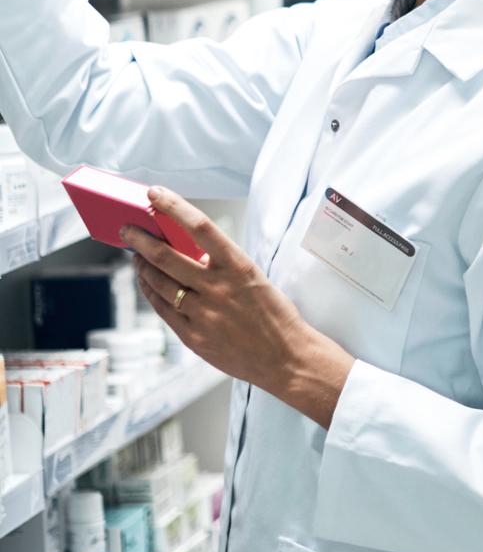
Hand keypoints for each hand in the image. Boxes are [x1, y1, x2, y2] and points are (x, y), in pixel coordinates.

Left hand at [124, 187, 354, 428]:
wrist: (285, 357)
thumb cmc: (274, 314)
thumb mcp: (254, 279)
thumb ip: (222, 265)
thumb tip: (191, 252)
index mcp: (239, 267)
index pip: (201, 227)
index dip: (174, 207)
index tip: (156, 193)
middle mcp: (218, 288)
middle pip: (166, 256)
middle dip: (140, 239)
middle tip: (127, 229)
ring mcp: (202, 314)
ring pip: (158, 282)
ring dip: (142, 265)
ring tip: (136, 256)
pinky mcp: (193, 336)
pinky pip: (162, 308)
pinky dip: (150, 291)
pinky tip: (147, 283)